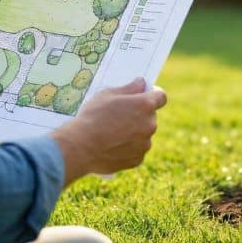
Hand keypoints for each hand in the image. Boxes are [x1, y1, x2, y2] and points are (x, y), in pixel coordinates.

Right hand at [51, 78, 166, 185]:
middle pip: (150, 116)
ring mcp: (145, 144)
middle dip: (139, 115)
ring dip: (134, 132)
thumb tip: (141, 83)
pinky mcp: (138, 159)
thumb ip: (129, 88)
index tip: (144, 96)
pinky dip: (128, 148)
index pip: (161, 97)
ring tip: (112, 133)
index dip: (153, 94)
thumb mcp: (107, 95)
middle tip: (120, 116)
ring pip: (144, 134)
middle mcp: (150, 124)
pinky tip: (112, 146)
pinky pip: (136, 150)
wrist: (81, 147)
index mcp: (145, 105)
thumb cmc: (93, 116)